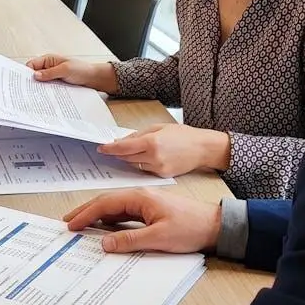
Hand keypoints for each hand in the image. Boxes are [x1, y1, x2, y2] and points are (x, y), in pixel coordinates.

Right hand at [26, 54, 118, 94]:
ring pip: (40, 83)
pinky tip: (45, 98)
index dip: (26, 73)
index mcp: (48, 60)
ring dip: (39, 88)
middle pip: (34, 75)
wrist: (93, 78)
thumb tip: (35, 76)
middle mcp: (48, 68)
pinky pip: (47, 89)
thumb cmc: (82, 70)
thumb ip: (50, 73)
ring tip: (35, 96)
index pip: (32, 65)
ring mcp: (52, 77)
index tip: (23, 82)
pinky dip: (45, 92)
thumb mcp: (65, 70)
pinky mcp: (56, 84)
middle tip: (28, 91)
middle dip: (31, 82)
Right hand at [64, 189, 221, 253]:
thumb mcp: (158, 238)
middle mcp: (141, 197)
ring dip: (98, 216)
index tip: (71, 224)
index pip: (105, 203)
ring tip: (82, 225)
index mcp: (140, 197)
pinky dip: (111, 220)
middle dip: (86, 212)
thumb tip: (104, 243)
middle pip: (107, 202)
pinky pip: (125, 214)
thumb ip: (129, 240)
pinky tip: (105, 229)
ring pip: (115, 208)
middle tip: (68, 222)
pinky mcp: (152, 212)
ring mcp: (146, 203)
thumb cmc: (190, 228)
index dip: (86, 214)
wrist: (216, 226)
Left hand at [98, 124, 230, 176]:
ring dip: (129, 159)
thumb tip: (121, 141)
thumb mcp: (158, 127)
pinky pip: (145, 170)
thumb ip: (138, 135)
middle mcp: (154, 157)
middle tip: (110, 149)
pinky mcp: (162, 176)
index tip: (101, 148)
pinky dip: (141, 164)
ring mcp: (158, 169)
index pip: (123, 148)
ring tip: (129, 151)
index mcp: (152, 142)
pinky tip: (144, 157)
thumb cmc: (183, 135)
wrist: (203, 148)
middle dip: (118, 153)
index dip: (110, 148)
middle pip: (126, 158)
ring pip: (134, 165)